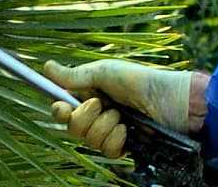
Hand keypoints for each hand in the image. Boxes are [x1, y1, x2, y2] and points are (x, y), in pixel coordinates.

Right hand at [42, 58, 209, 157]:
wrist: (171, 102)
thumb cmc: (140, 81)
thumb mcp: (105, 72)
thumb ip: (75, 76)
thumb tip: (46, 67)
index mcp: (90, 94)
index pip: (63, 108)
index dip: (59, 111)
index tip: (62, 107)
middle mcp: (97, 114)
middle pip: (72, 127)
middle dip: (85, 117)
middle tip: (101, 105)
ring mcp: (109, 132)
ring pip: (89, 140)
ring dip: (105, 126)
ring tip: (122, 115)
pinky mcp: (122, 147)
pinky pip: (107, 151)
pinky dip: (116, 139)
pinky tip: (128, 130)